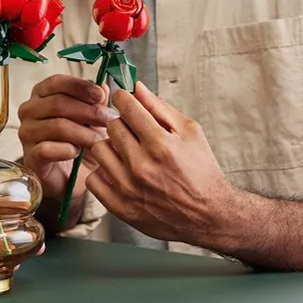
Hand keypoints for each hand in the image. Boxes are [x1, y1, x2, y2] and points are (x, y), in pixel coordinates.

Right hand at [18, 75, 116, 202]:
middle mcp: (29, 111)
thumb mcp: (92, 119)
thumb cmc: (79, 142)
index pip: (57, 82)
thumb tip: (104, 87)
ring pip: (56, 126)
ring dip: (83, 133)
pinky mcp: (30, 156)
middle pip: (58, 103)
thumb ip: (96, 102)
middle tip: (109, 121)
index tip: (101, 96)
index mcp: (42, 95)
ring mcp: (27, 134)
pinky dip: (66, 150)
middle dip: (89, 111)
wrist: (71, 178)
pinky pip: (47, 149)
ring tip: (99, 141)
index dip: (80, 86)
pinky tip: (77, 153)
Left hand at [87, 82, 236, 244]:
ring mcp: (128, 188)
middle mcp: (142, 165)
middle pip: (111, 126)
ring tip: (127, 153)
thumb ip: (160, 108)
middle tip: (134, 132)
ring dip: (111, 148)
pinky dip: (104, 174)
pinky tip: (120, 173)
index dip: (124, 99)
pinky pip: (93, 179)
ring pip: (99, 150)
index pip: (126, 107)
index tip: (126, 101)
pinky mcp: (120, 207)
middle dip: (122, 123)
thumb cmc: (202, 171)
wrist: (209, 215)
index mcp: (160, 144)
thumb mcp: (190, 132)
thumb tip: (136, 87)